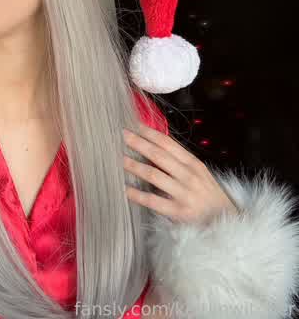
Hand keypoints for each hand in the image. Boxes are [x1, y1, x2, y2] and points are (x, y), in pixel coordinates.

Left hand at [123, 124, 239, 224]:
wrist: (227, 221)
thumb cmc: (208, 194)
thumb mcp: (199, 173)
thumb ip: (180, 160)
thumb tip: (155, 143)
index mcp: (194, 164)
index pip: (168, 144)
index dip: (151, 133)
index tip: (135, 125)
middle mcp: (189, 176)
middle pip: (159, 156)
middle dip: (139, 143)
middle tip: (123, 135)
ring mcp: (184, 194)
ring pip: (154, 175)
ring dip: (135, 166)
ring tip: (121, 159)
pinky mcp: (179, 212)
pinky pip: (153, 201)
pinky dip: (137, 195)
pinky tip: (125, 189)